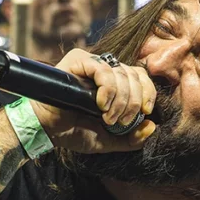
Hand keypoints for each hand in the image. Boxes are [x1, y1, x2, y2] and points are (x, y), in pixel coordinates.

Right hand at [28, 48, 156, 153]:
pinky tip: (100, 105)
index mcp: (114, 82)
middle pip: (134, 75)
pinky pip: (103, 70)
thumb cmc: (74, 131)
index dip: (147, 93)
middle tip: (120, 122)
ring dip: (120, 100)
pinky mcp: (78, 60)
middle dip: (133, 102)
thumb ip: (131, 138)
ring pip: (121, 73)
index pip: (140, 76)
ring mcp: (92, 63)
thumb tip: (152, 126)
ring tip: (107, 118)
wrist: (47, 130)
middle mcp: (104, 69)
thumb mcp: (108, 140)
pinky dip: (107, 90)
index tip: (145, 112)